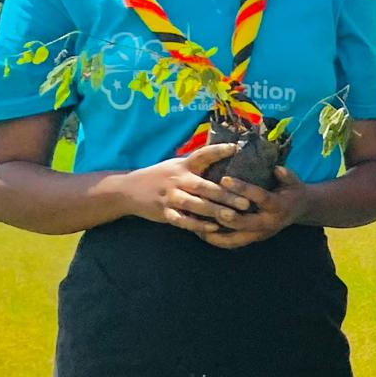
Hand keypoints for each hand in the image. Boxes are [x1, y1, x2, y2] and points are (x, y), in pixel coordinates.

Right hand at [119, 142, 241, 235]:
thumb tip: (227, 153)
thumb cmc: (161, 177)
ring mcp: (170, 197)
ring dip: (215, 211)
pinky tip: (213, 228)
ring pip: (195, 205)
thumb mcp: (177, 165)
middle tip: (246, 202)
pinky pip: (182, 220)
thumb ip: (198, 164)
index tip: (235, 148)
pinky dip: (197, 225)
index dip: (217, 151)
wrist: (128, 190)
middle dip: (226, 195)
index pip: (201, 155)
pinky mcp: (164, 212)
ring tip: (233, 216)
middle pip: (204, 187)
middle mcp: (177, 180)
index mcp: (183, 166)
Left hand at [200, 162, 309, 246]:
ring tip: (197, 225)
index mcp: (278, 206)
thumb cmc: (292, 191)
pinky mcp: (254, 239)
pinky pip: (233, 243)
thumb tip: (277, 169)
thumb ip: (286, 175)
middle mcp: (269, 223)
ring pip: (236, 238)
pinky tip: (202, 233)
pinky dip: (217, 240)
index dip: (243, 188)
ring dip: (216, 233)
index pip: (260, 197)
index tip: (224, 179)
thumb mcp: (293, 180)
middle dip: (226, 216)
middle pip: (245, 223)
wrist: (300, 210)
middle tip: (206, 208)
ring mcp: (261, 234)